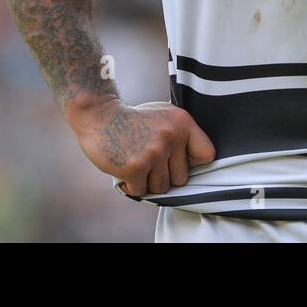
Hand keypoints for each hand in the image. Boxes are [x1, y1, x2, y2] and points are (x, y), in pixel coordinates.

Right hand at [67, 97, 215, 196]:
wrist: (99, 115)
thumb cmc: (132, 119)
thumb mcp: (164, 116)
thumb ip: (181, 136)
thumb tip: (196, 165)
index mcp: (183, 123)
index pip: (207, 154)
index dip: (192, 162)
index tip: (177, 160)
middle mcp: (172, 136)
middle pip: (182, 178)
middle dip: (165, 176)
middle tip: (149, 163)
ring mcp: (154, 152)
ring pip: (162, 187)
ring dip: (148, 182)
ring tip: (137, 164)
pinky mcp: (136, 166)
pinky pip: (142, 191)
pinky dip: (132, 186)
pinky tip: (124, 170)